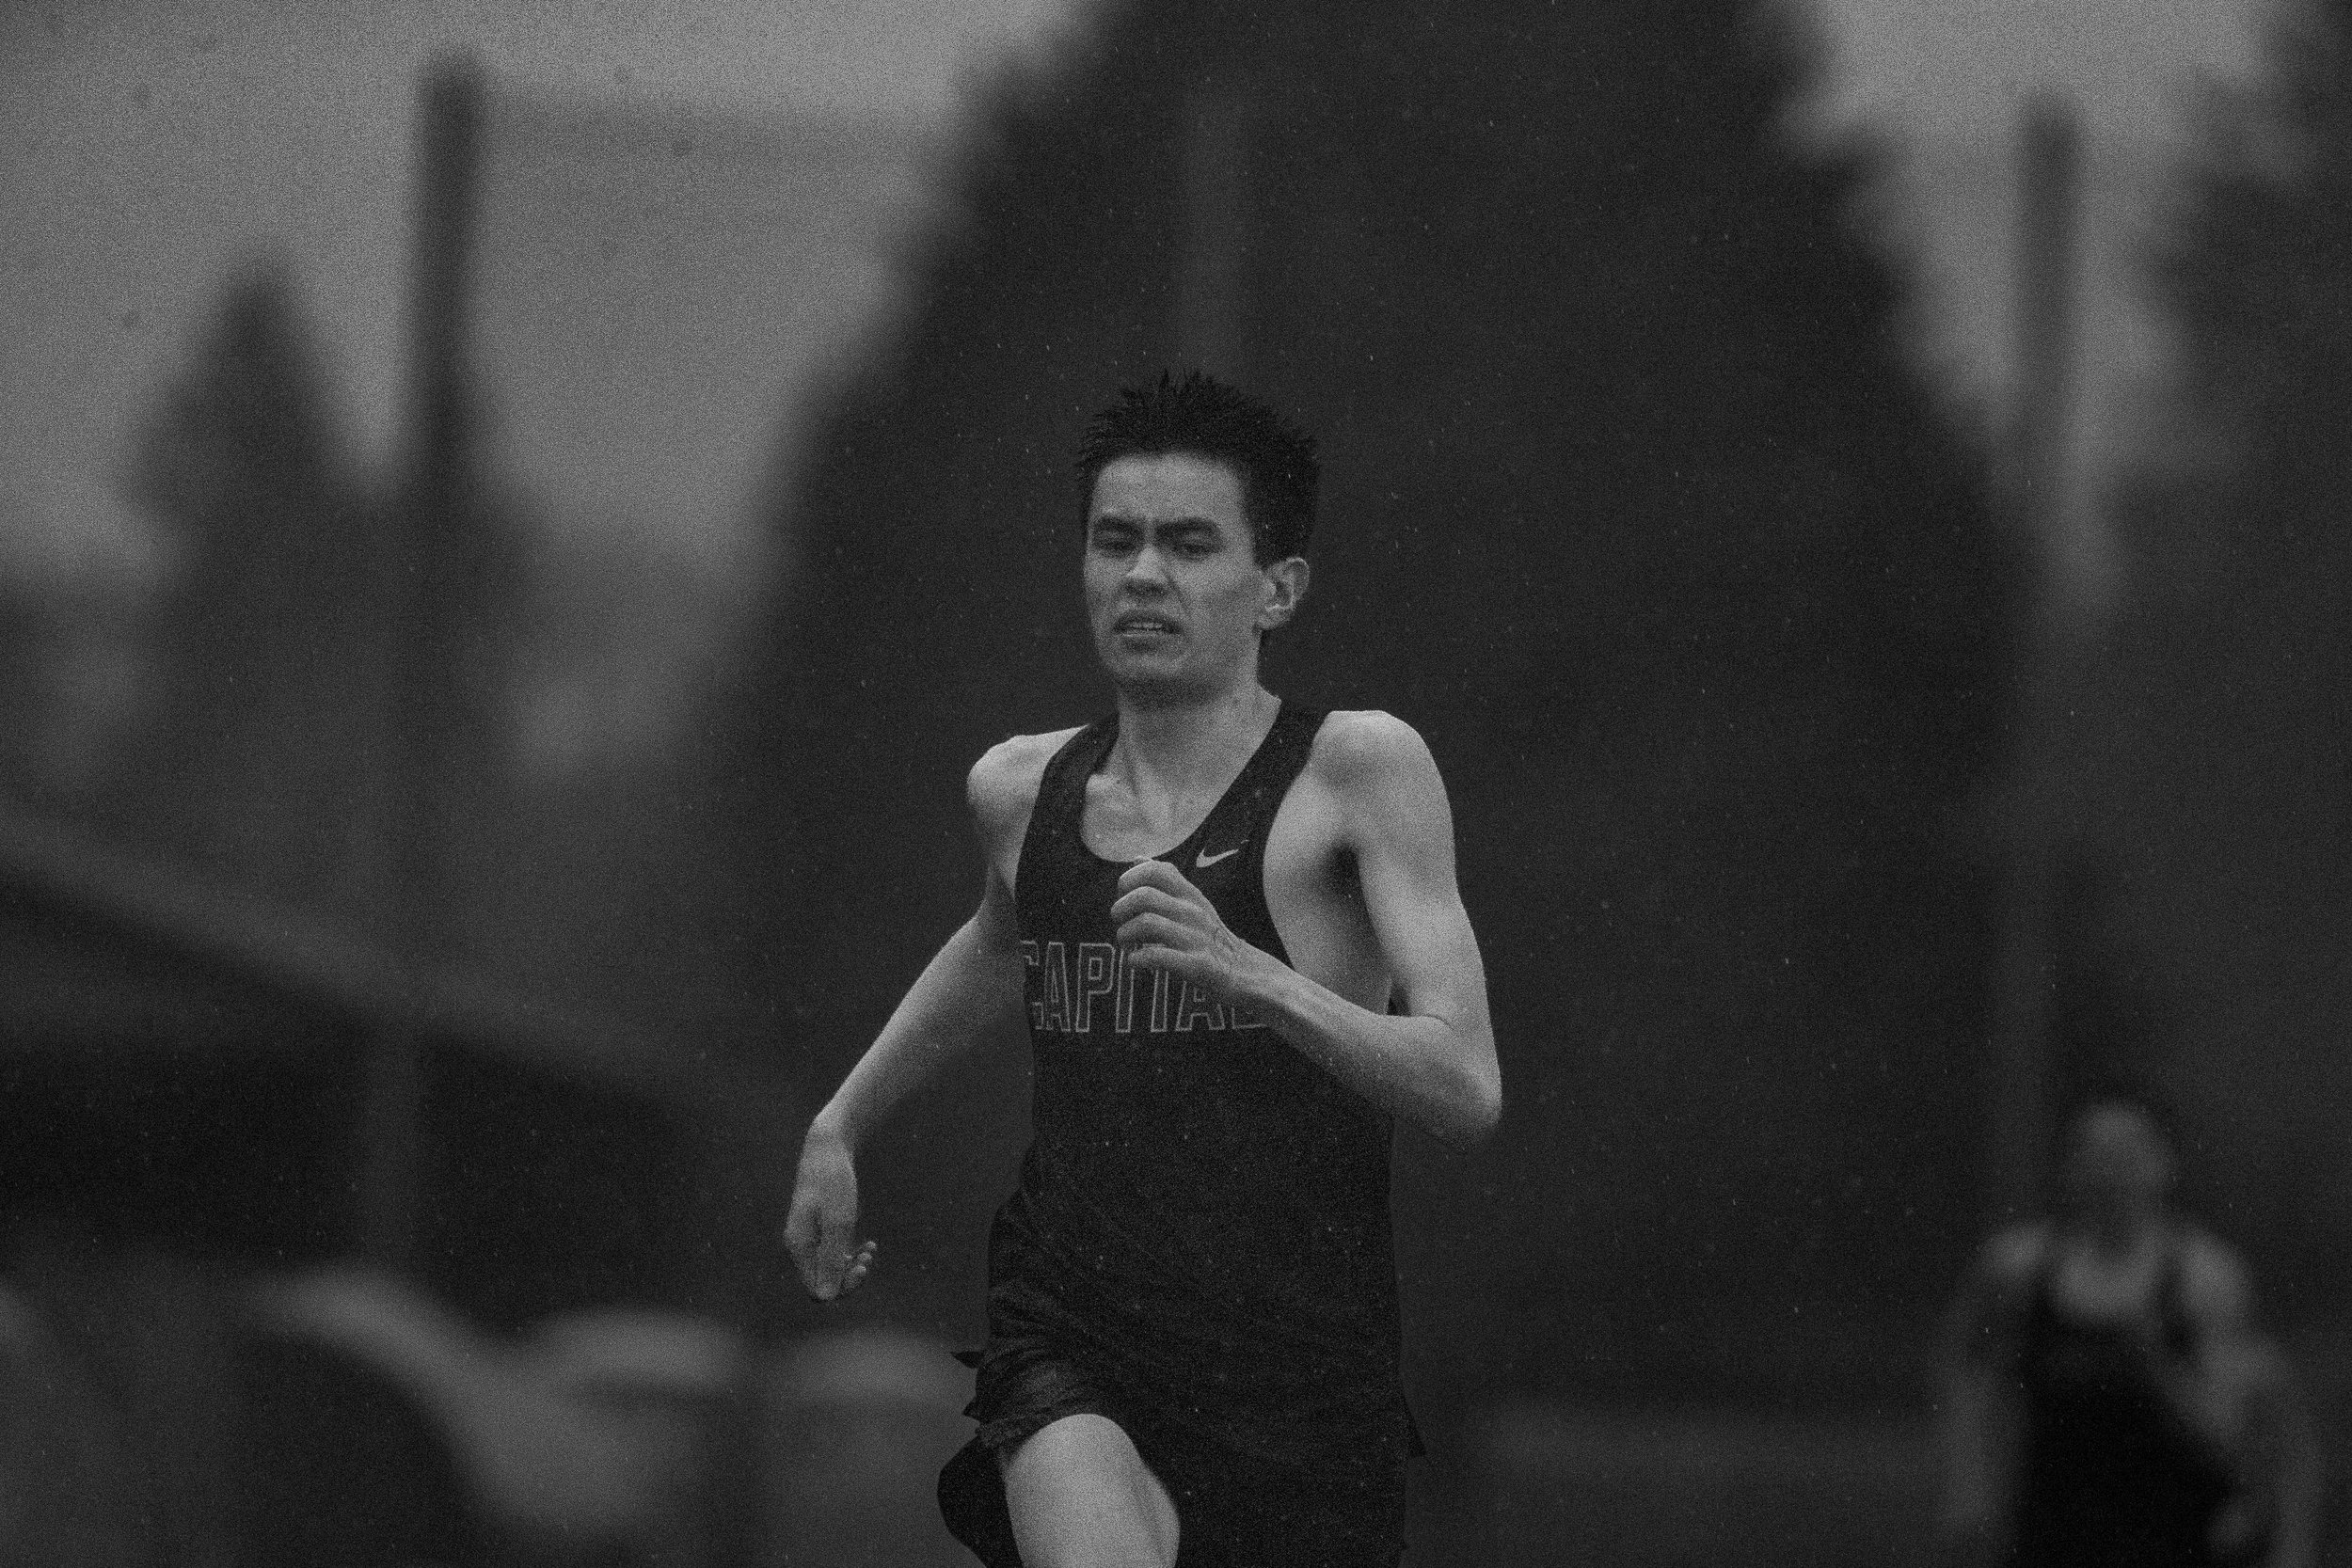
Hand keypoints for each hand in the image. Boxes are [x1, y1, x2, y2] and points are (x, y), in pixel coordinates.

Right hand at [784, 1121, 876, 1300]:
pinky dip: (851, 1252)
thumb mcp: (838, 1221)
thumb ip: (831, 1259)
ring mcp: (809, 1238)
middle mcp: (800, 1246)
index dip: (841, 1287)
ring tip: (870, 1251)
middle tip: (868, 1259)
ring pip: (830, 1269)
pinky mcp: (820, 1229)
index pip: (817, 1288)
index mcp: (798, 1246)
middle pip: (823, 1281)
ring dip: (852, 1265)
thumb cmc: (833, 1181)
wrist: (828, 1147)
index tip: (862, 1268)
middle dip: (848, 1276)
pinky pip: (834, 1253)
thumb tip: (826, 1298)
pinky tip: (870, 1244)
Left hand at [1110, 859, 1265, 1002]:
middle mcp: (1193, 911)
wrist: (1246, 971)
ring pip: (1146, 924)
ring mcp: (1195, 938)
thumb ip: (1166, 881)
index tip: (1123, 895)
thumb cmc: (1210, 936)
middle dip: (1121, 909)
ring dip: (1125, 934)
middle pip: (1144, 896)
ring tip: (1127, 944)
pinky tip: (1135, 962)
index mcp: (1191, 894)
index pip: (1156, 870)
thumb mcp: (1193, 902)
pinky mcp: (1197, 964)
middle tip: (1120, 922)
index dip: (1129, 879)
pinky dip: (1136, 959)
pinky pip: (1157, 956)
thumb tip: (1138, 858)